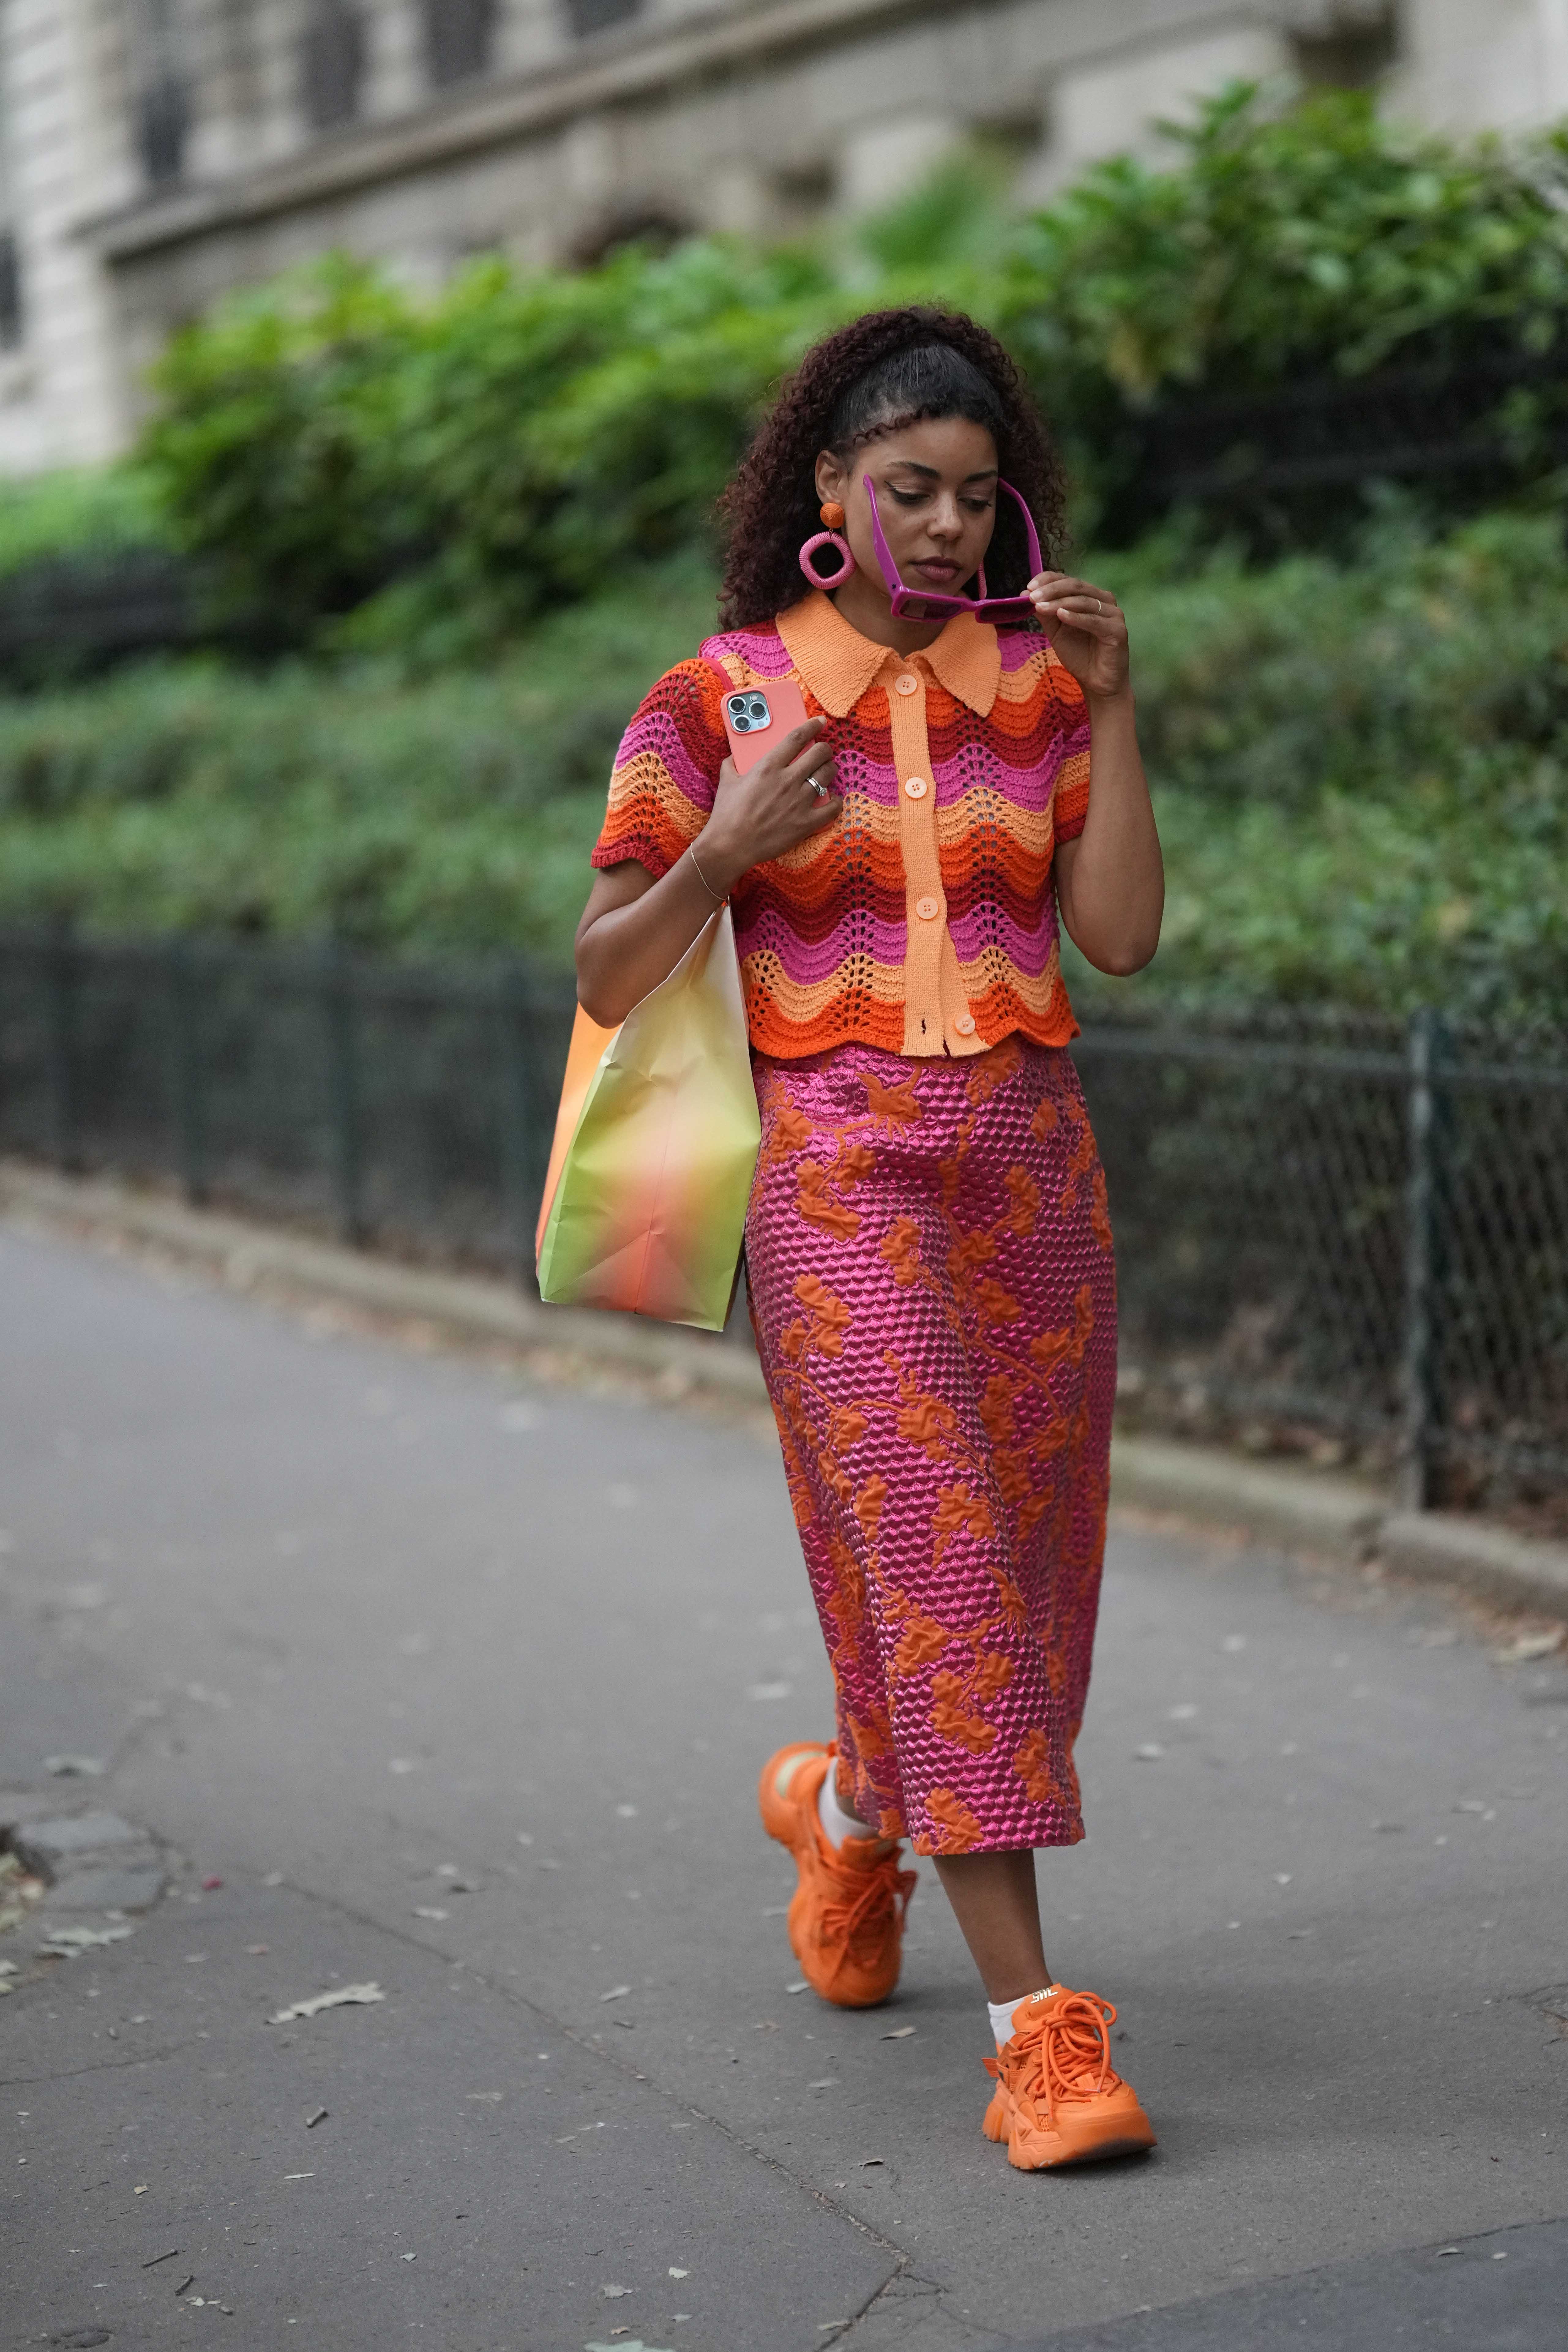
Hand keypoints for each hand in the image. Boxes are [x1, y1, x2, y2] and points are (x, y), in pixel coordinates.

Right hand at [696, 716, 842, 893]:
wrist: (730, 846)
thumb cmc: (727, 814)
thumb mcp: (726, 782)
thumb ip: (732, 763)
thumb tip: (735, 756)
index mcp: (768, 766)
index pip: (797, 737)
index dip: (812, 726)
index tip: (821, 722)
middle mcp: (787, 780)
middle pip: (819, 753)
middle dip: (825, 748)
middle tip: (824, 751)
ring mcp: (799, 801)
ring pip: (827, 775)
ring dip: (830, 770)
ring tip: (827, 771)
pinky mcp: (806, 823)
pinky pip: (832, 808)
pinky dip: (835, 801)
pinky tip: (832, 799)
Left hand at [1028, 574, 1129, 702]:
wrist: (1096, 682)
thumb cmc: (1079, 655)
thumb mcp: (1056, 631)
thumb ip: (1045, 613)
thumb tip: (1025, 594)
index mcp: (1090, 596)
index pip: (1069, 580)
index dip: (1048, 580)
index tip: (1028, 587)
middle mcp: (1104, 601)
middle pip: (1076, 586)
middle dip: (1051, 590)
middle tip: (1032, 596)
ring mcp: (1113, 614)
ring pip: (1083, 602)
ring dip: (1059, 603)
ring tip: (1040, 607)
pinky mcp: (1117, 630)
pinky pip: (1094, 621)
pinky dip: (1076, 617)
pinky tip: (1061, 615)